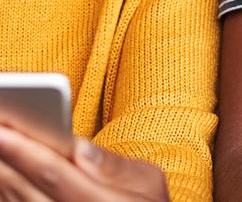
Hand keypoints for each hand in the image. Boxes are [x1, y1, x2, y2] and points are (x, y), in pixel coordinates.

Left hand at [0, 126, 168, 200]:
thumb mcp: (148, 182)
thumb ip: (113, 165)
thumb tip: (78, 146)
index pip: (52, 172)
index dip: (22, 150)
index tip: (1, 126)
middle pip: (25, 187)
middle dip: (3, 155)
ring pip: (14, 200)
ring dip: (0, 172)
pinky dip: (6, 191)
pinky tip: (3, 171)